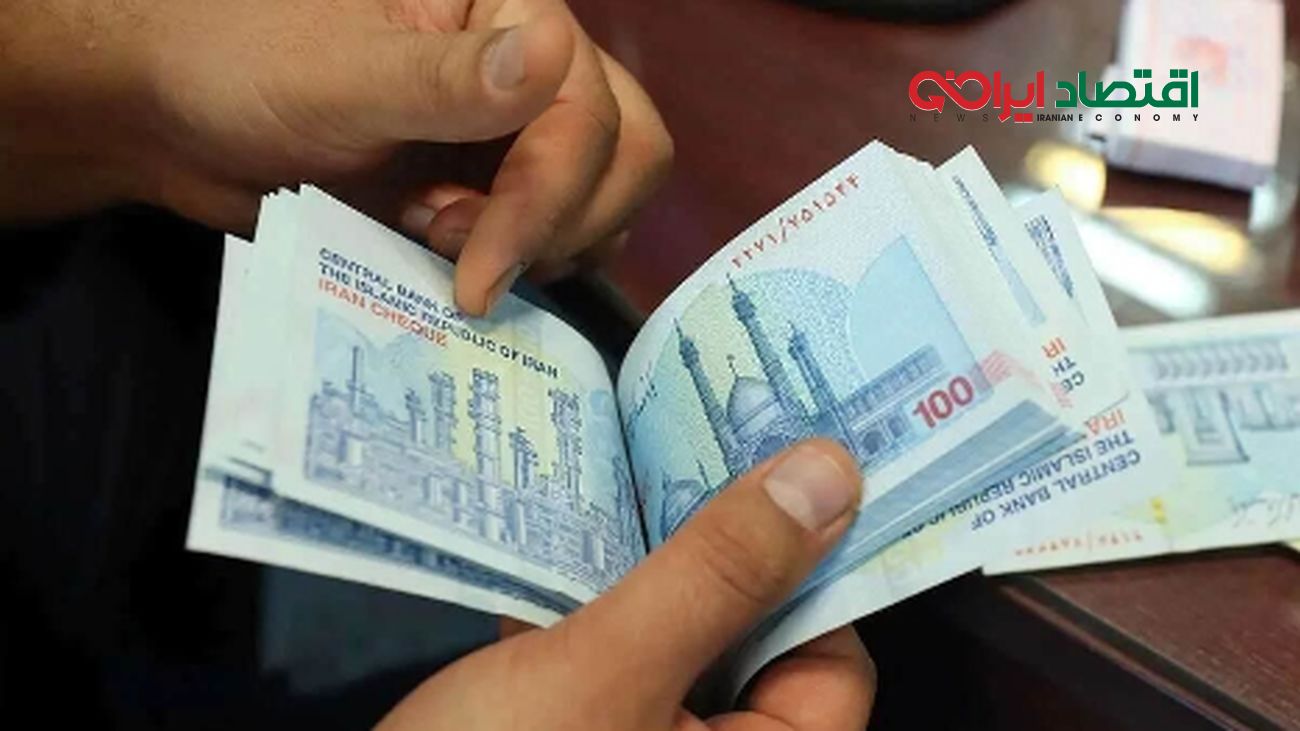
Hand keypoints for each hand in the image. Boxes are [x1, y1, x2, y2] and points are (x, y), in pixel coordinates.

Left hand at [0, 0, 670, 313]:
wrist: (179, 117)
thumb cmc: (240, 68)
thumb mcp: (339, 76)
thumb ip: (446, 77)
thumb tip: (554, 52)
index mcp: (508, 13)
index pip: (587, 118)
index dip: (545, 203)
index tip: (479, 275)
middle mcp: (532, 71)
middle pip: (625, 159)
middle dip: (560, 225)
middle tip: (467, 261)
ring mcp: (516, 135)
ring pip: (601, 206)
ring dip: (540, 250)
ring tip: (442, 249)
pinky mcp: (492, 190)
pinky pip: (550, 241)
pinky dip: (519, 269)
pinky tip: (449, 269)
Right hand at [376, 439, 874, 730]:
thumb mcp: (608, 671)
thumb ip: (718, 575)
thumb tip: (829, 479)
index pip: (832, 658)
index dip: (810, 563)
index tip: (777, 464)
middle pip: (755, 641)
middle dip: (717, 550)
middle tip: (699, 443)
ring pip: (679, 642)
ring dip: (649, 567)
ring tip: (633, 473)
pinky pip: (616, 661)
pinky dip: (595, 606)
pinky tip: (563, 541)